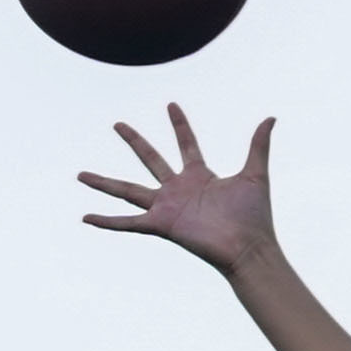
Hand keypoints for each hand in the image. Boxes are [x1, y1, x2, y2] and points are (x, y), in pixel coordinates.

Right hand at [76, 104, 275, 274]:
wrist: (249, 247)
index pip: (186, 144)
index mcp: (200, 176)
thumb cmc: (254, 216)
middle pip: (151, 159)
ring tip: (80, 174)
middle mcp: (179, 189)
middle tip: (117, 123)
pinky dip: (107, 221)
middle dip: (134, 140)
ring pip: (128, 190)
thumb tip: (271, 117)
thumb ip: (258, 145)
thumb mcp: (256, 174)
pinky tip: (86, 217)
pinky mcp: (161, 225)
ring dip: (104, 183)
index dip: (179, 124)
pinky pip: (128, 223)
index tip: (171, 104)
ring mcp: (167, 207)